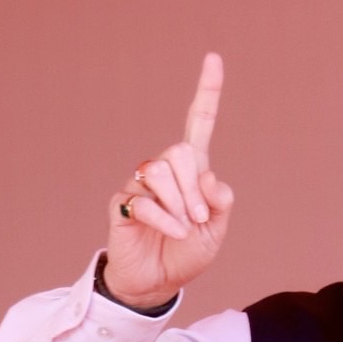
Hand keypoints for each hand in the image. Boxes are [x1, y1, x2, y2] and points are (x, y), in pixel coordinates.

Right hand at [103, 52, 234, 309]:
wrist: (159, 283)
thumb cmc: (187, 254)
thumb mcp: (216, 231)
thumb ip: (220, 203)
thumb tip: (209, 177)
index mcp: (192, 171)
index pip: (198, 123)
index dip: (207, 92)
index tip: (213, 58)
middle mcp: (165, 171)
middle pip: (179, 151)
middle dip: (194, 188)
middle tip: (199, 218)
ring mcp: (141, 185)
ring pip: (160, 171)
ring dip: (180, 204)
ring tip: (184, 228)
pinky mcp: (122, 203)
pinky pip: (144, 200)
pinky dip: (165, 219)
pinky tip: (172, 232)